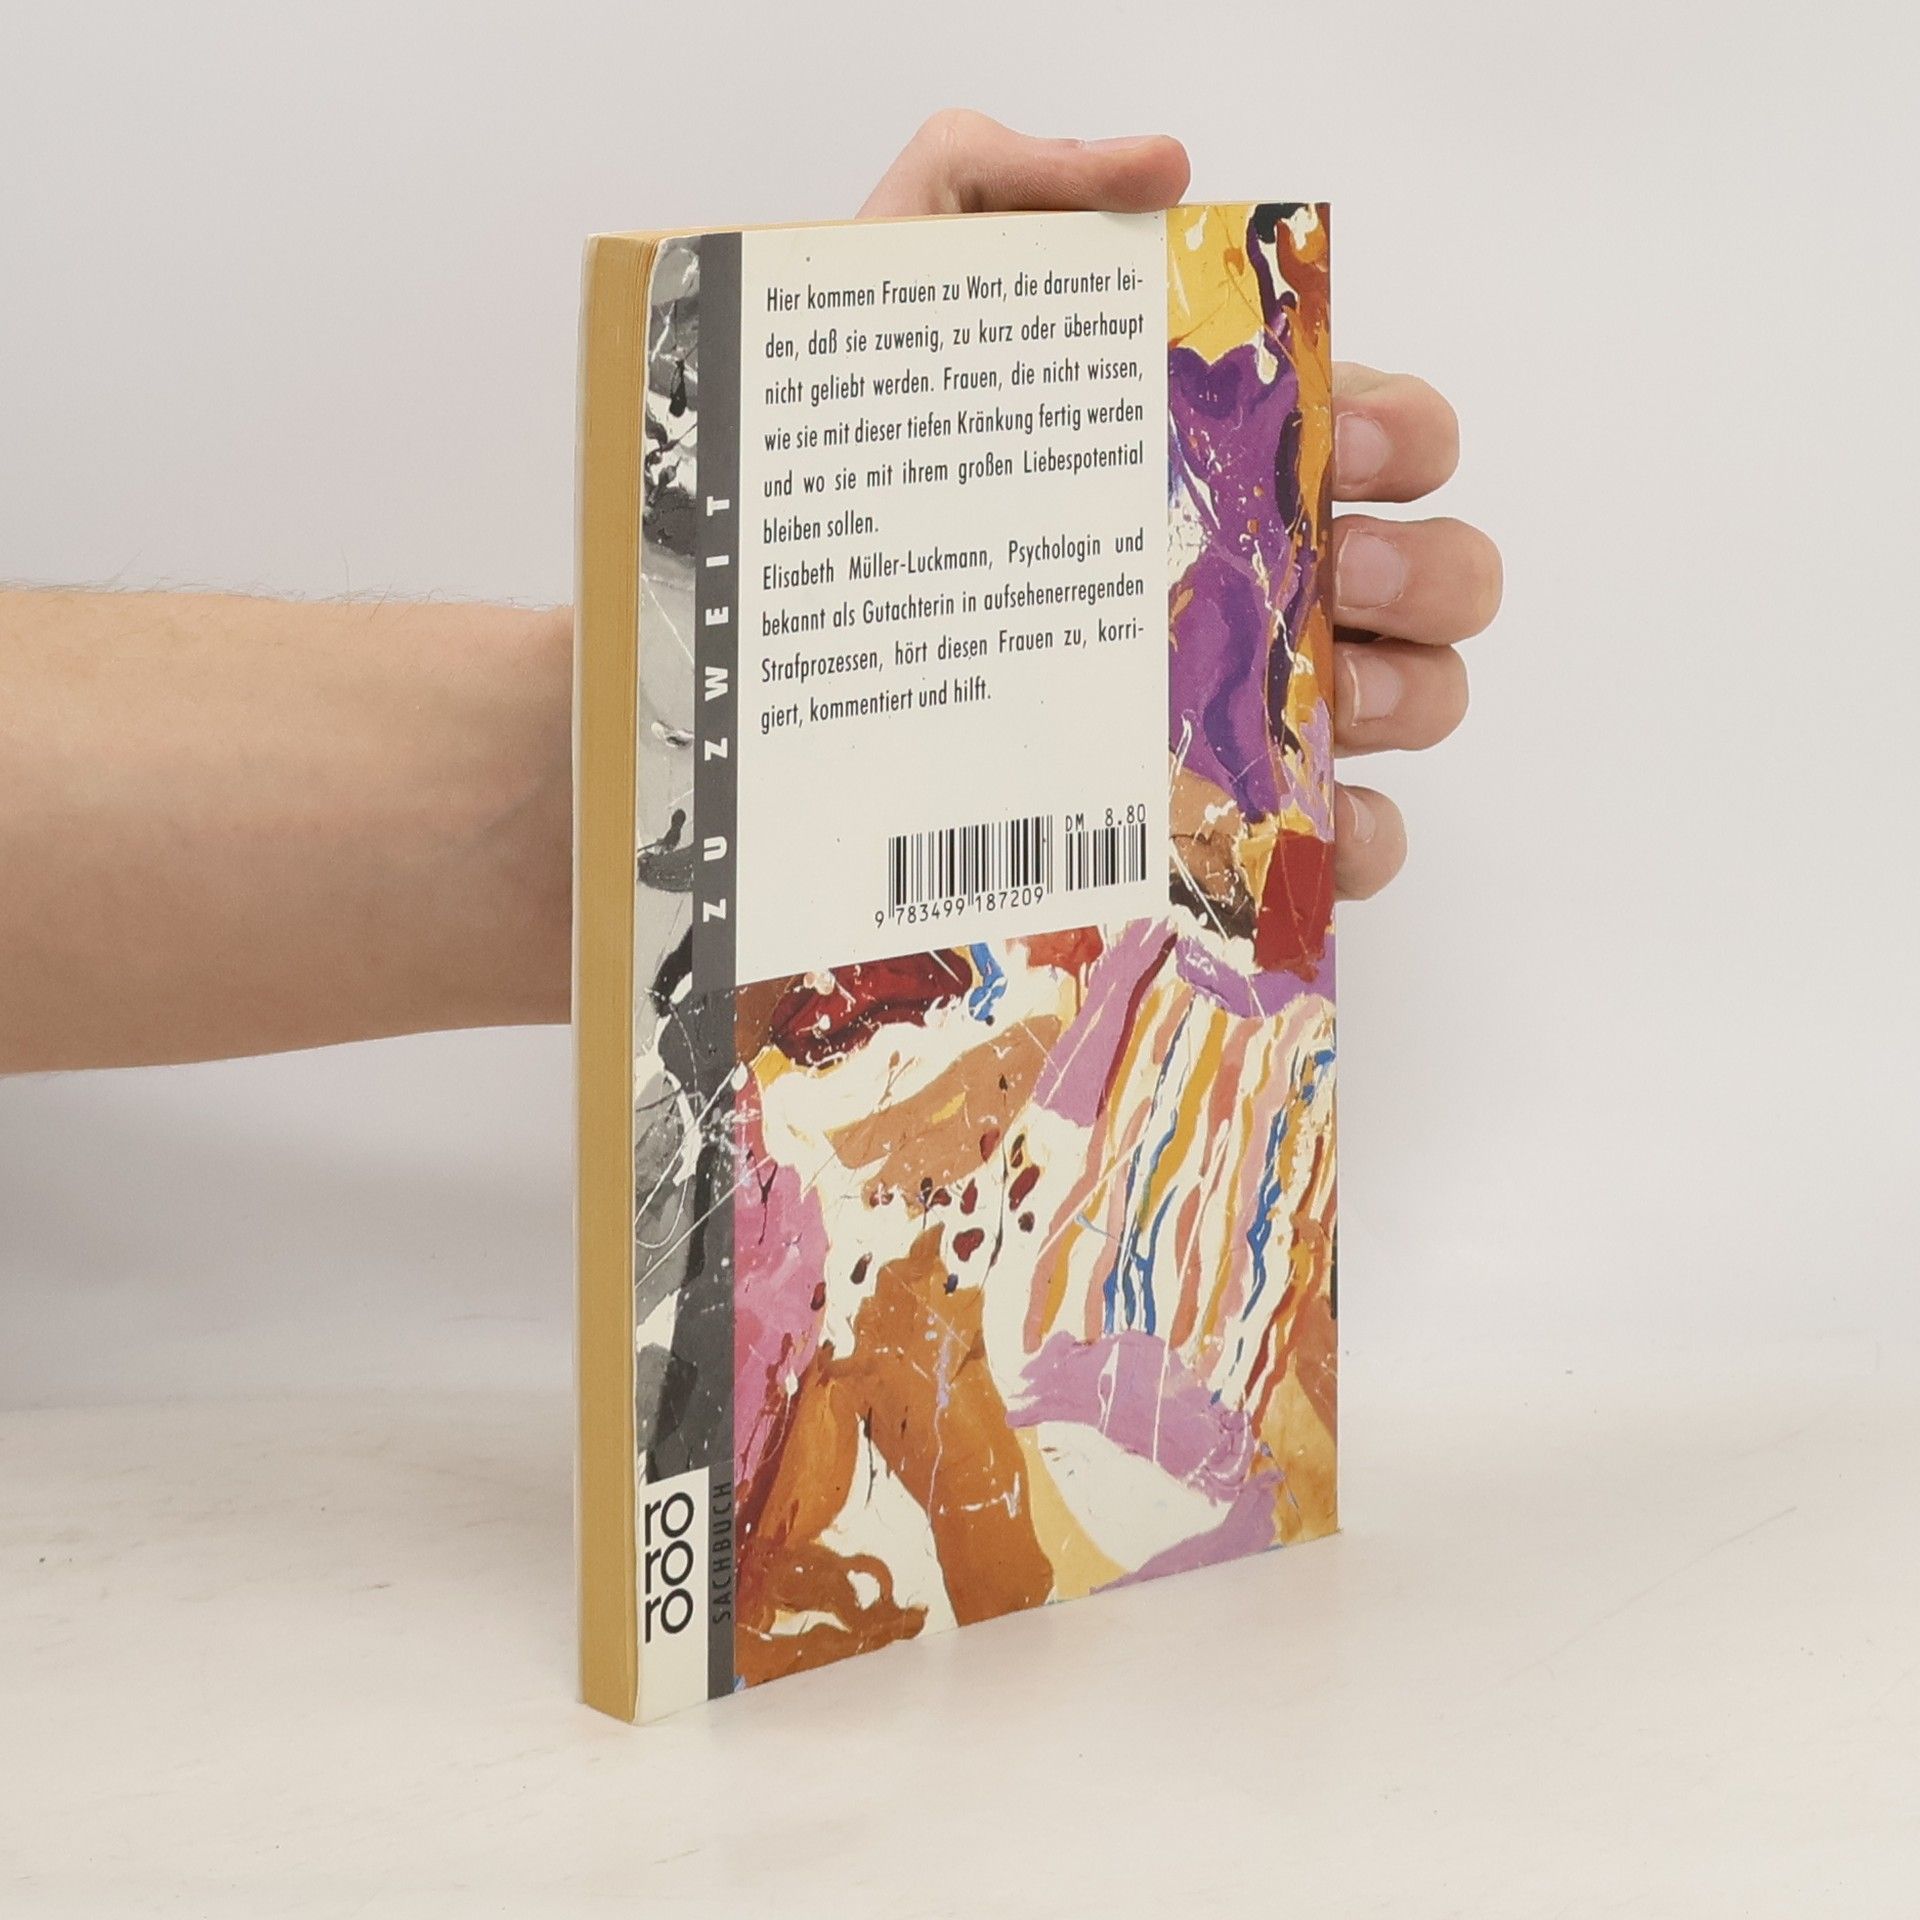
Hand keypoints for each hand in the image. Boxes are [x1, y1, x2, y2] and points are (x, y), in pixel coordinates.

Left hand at [860, 110, 1501, 900]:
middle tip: (1327, 571)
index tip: (1342, 440)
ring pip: (1416, 699)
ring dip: (1401, 694)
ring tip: (1306, 695)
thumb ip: (1000, 184)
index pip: (1387, 431)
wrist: (737, 628)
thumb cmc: (831, 473)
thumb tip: (1156, 165)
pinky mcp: (1217, 828)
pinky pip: (1346, 844)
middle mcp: (1260, 579)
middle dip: (1419, 569)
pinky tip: (1295, 819)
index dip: (1402, 431)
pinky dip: (1358, 839)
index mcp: (1221, 457)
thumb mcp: (890, 296)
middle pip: (1435, 572)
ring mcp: (1248, 707)